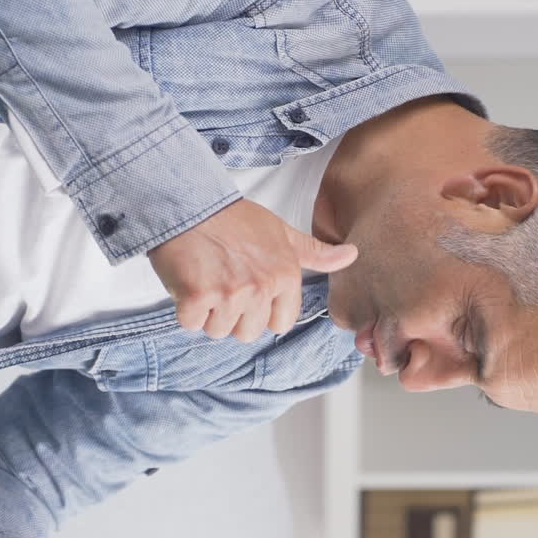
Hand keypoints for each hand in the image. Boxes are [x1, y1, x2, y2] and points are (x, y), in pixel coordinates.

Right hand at [148, 199, 356, 341]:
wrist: (190, 204)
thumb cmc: (233, 219)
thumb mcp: (281, 232)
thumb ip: (314, 252)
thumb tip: (351, 255)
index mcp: (285, 277)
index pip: (281, 324)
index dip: (261, 311)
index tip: (248, 289)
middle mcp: (261, 288)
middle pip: (248, 333)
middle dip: (233, 315)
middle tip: (223, 281)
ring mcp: (229, 294)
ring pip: (219, 331)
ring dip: (209, 312)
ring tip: (206, 278)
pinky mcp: (197, 297)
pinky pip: (192, 323)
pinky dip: (186, 308)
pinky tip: (189, 280)